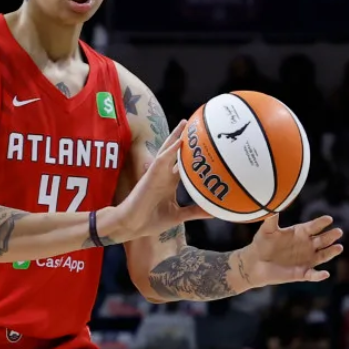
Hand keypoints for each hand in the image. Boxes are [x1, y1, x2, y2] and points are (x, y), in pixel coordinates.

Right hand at [109, 121, 209, 241]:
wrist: (132, 226)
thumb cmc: (151, 220)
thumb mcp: (179, 215)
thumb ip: (195, 211)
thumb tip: (215, 211)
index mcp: (171, 182)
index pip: (184, 163)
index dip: (194, 154)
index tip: (207, 145)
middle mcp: (165, 174)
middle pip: (176, 152)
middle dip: (184, 138)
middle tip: (196, 123)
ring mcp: (157, 173)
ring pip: (168, 150)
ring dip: (176, 136)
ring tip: (186, 123)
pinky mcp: (151, 175)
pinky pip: (161, 159)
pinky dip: (170, 150)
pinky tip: (179, 141)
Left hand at [241, 214, 343, 287]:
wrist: (255, 263)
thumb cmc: (261, 244)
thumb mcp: (266, 231)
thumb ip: (271, 220)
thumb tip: (273, 205)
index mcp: (300, 233)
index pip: (314, 226)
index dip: (321, 223)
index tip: (328, 219)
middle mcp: (307, 245)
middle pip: (322, 240)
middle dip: (331, 236)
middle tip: (338, 232)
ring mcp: (306, 259)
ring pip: (323, 256)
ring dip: (331, 252)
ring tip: (339, 247)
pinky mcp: (302, 273)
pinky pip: (313, 275)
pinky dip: (319, 275)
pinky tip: (325, 274)